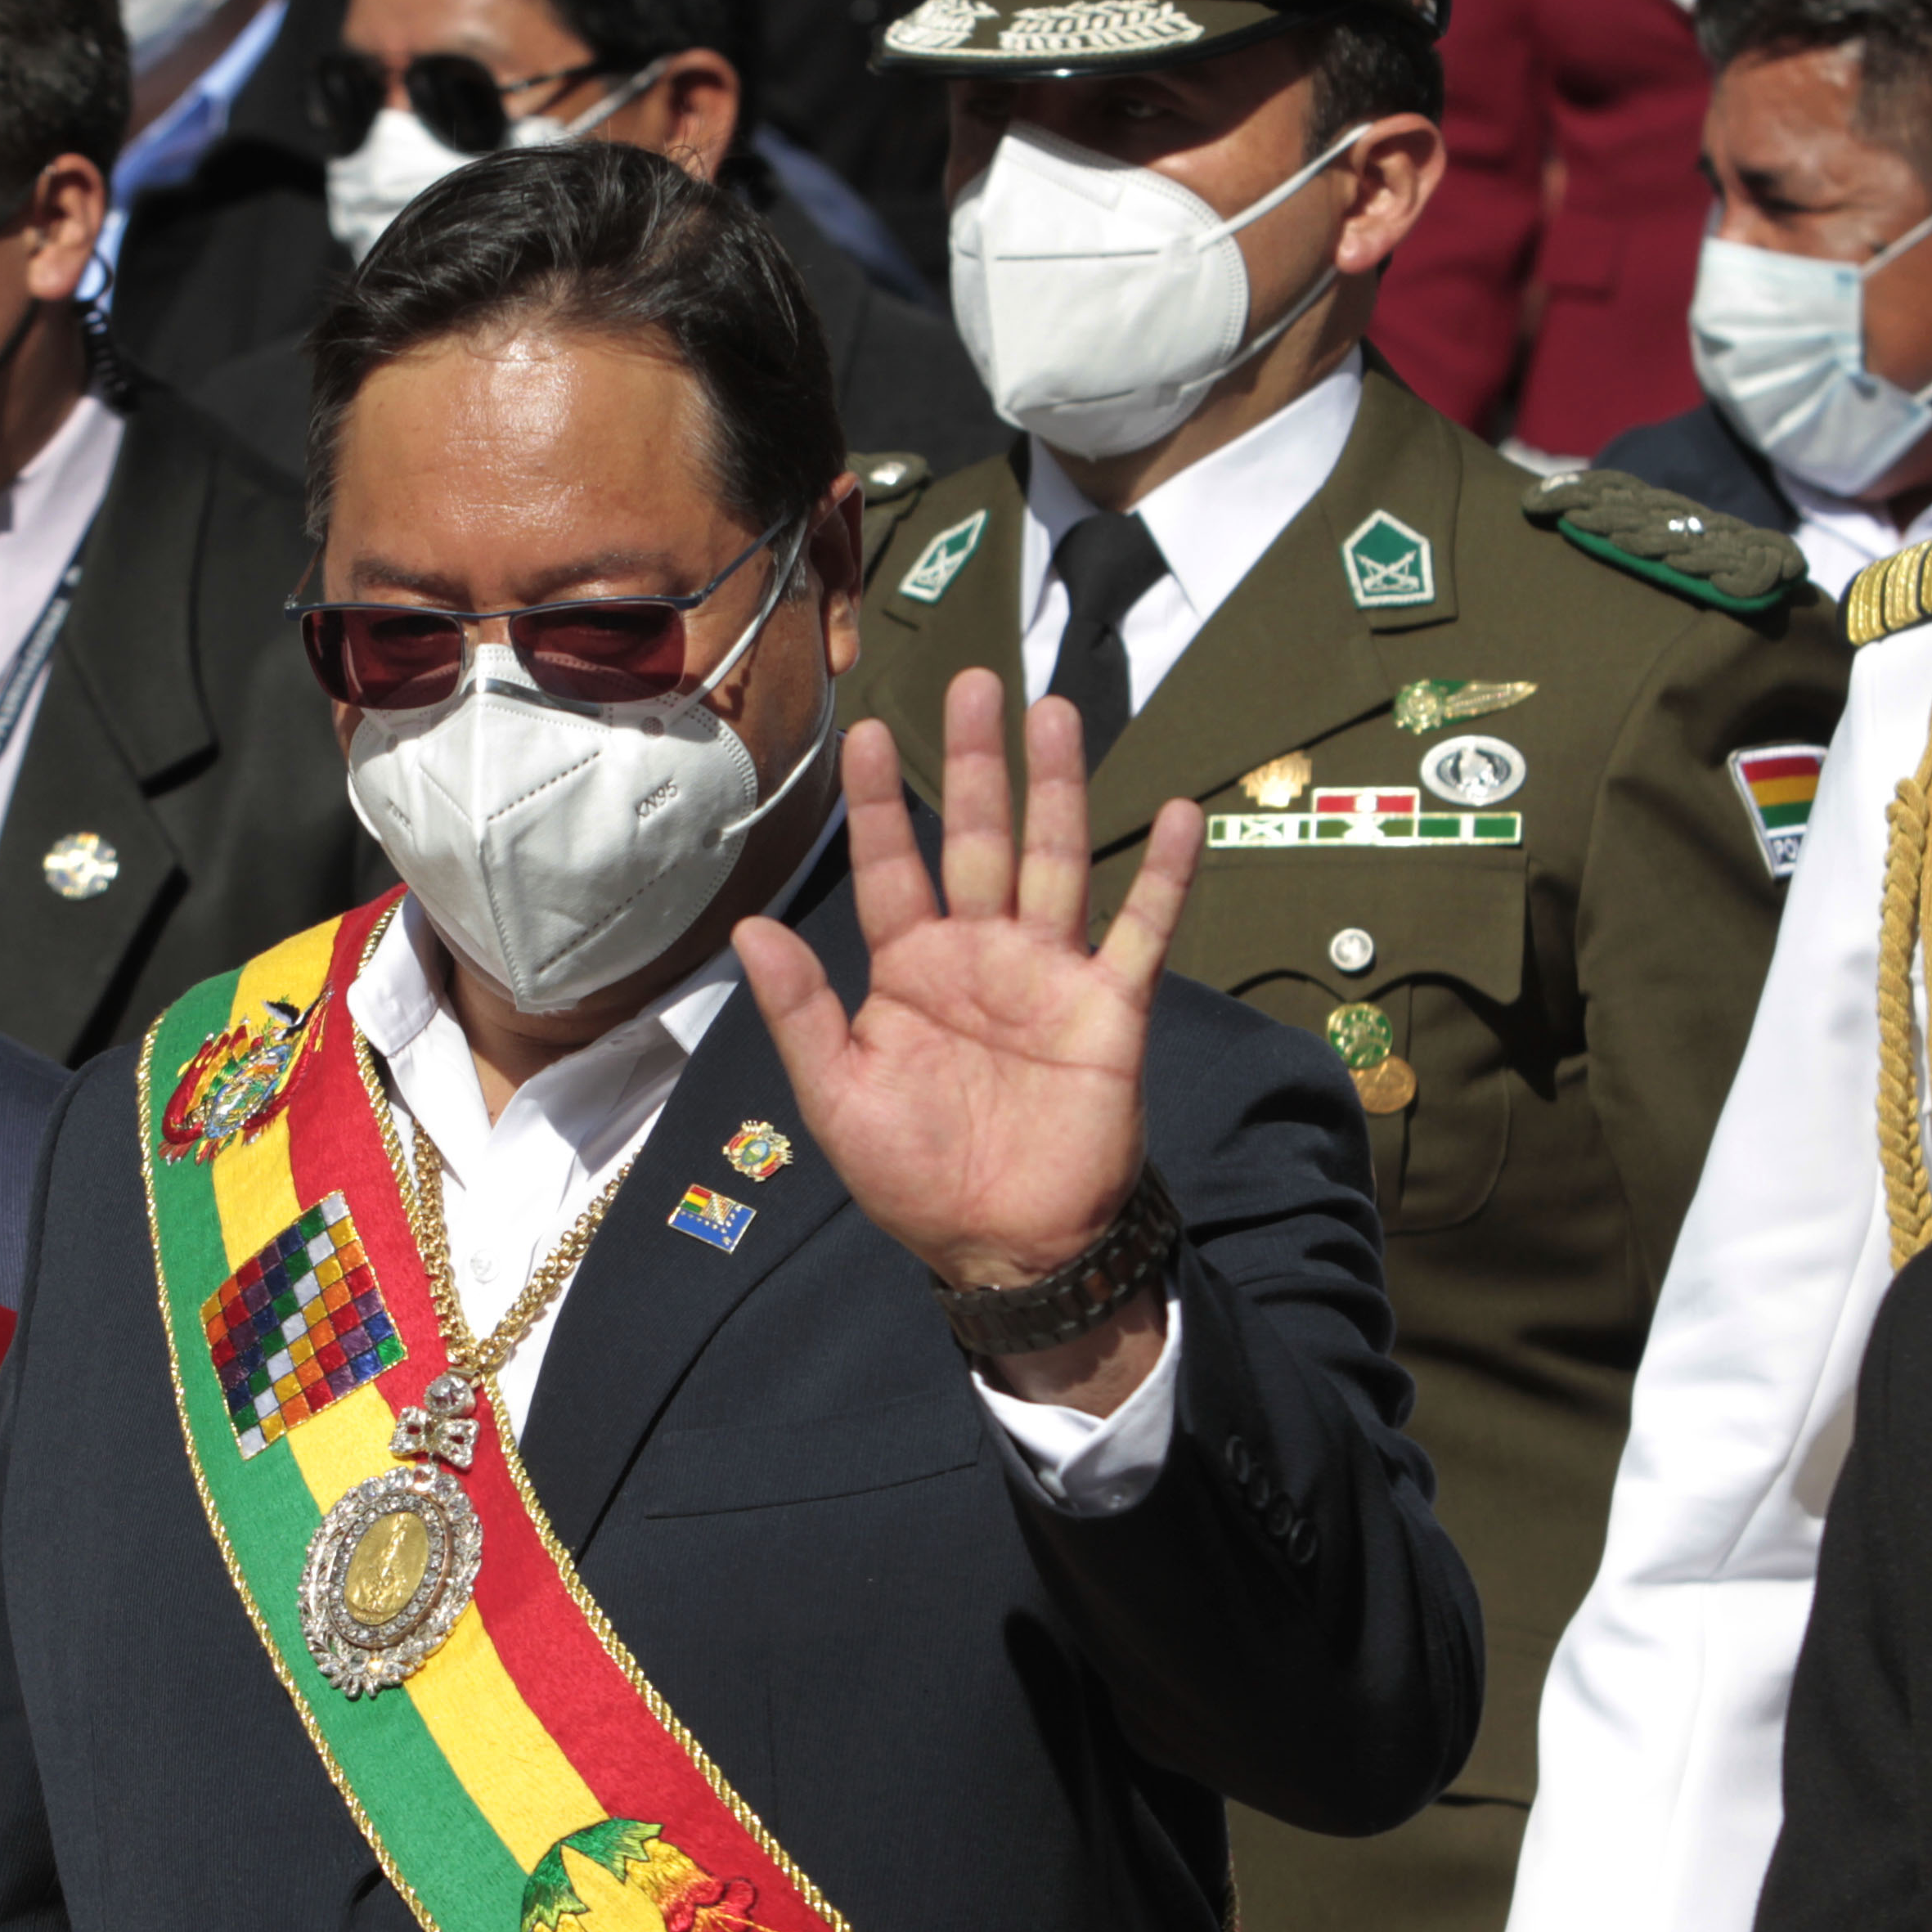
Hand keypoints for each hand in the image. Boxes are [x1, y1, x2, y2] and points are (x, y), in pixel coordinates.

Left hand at [735, 672, 1199, 1413]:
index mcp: (909, 971)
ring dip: (1059, 789)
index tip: (871, 733)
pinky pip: (1142, 932)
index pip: (893, 867)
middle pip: (981, 839)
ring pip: (1056, 861)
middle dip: (978, 763)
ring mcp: (1050, 975)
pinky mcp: (1111, 1009)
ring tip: (1058, 713)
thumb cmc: (914, 1179)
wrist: (1006, 1248)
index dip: (884, 803)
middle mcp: (981, 955)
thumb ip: (800, 1011)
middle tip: (978, 682)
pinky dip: (1164, 877)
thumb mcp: (836, 1098)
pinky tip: (1180, 814)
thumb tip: (751, 926)